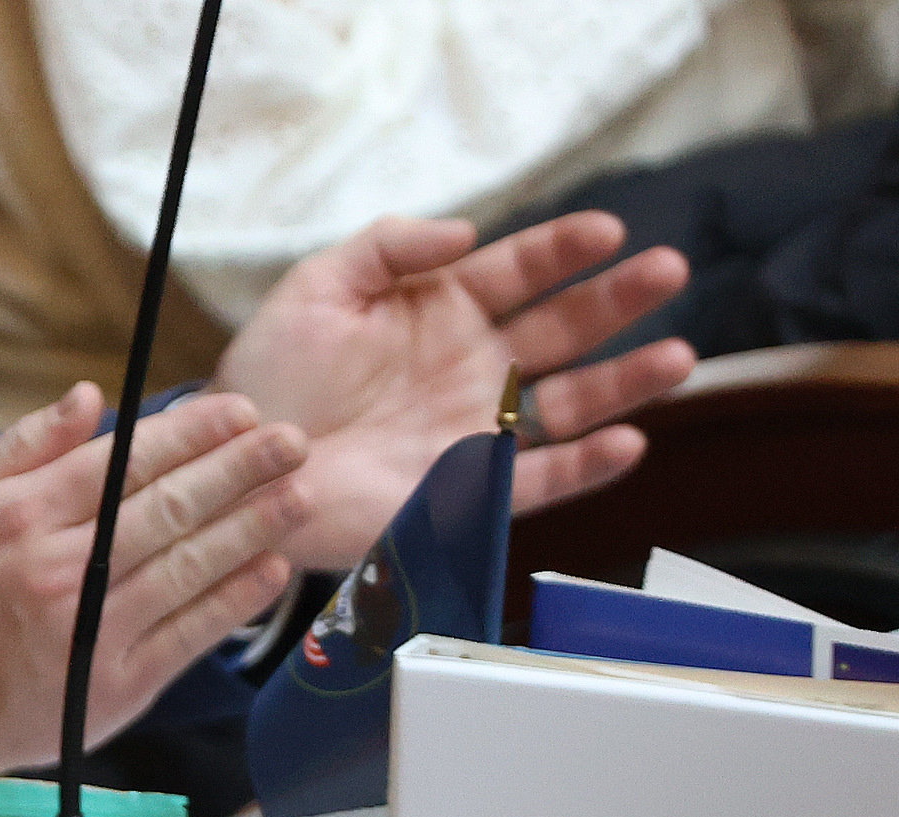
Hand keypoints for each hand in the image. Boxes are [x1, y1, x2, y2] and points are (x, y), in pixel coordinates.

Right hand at [0, 385, 308, 774]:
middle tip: (293, 440)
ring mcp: (94, 630)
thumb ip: (24, 446)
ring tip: (299, 495)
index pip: (124, 463)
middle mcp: (63, 570)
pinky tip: (270, 570)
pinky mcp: (116, 684)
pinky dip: (233, 600)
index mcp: (24, 518)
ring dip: (250, 527)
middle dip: (237, 469)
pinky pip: (188, 634)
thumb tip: (90, 396)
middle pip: (166, 508)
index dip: (189, 433)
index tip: (238, 411)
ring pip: (186, 567)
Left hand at [213, 212, 694, 569]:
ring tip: (677, 357)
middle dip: (617, 301)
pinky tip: (625, 440)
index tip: (606, 231)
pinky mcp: (464, 490)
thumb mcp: (317, 290)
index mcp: (442, 311)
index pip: (519, 270)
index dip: (562, 250)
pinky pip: (537, 479)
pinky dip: (584, 465)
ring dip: (626, 382)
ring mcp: (474, 428)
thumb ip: (388, 247)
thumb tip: (466, 228)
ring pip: (569, 403)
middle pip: (563, 329)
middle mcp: (472, 367)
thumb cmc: (269, 377)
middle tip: (667, 271)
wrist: (239, 463)